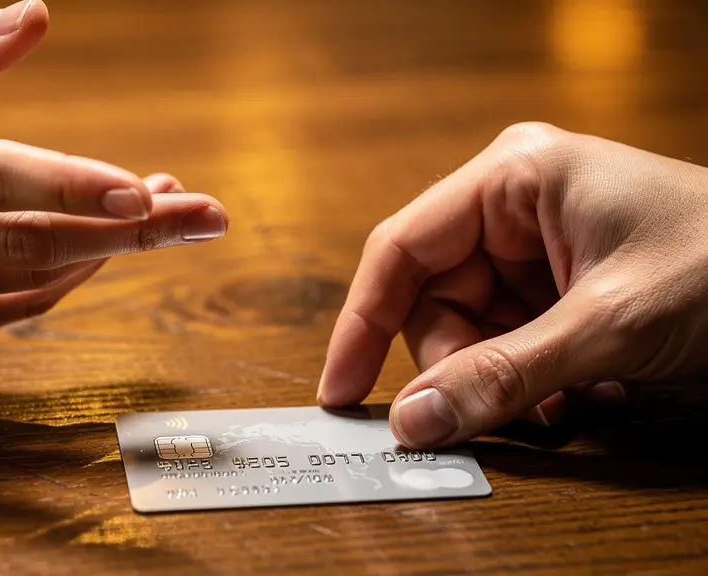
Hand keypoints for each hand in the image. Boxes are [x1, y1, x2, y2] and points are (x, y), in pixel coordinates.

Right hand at [0, 1, 227, 347]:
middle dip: (130, 232)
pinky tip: (103, 243)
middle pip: (27, 242)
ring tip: (166, 211)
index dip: (70, 186)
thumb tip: (38, 17)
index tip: (147, 190)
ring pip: (30, 281)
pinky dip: (68, 277)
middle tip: (207, 216)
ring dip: (108, 249)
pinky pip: (13, 309)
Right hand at [317, 122, 707, 448]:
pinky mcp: (563, 284)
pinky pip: (513, 343)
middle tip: (499, 410)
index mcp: (513, 178)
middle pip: (436, 300)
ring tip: (565, 403)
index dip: (362, 323)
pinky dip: (537, 381)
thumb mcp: (610, 327)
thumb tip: (413, 422)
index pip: (402, 250)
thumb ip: (505, 376)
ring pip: (473, 332)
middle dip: (462, 365)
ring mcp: (540, 246)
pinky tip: (586, 393)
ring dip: (507, 381)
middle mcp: (516, 206)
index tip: (340, 391)